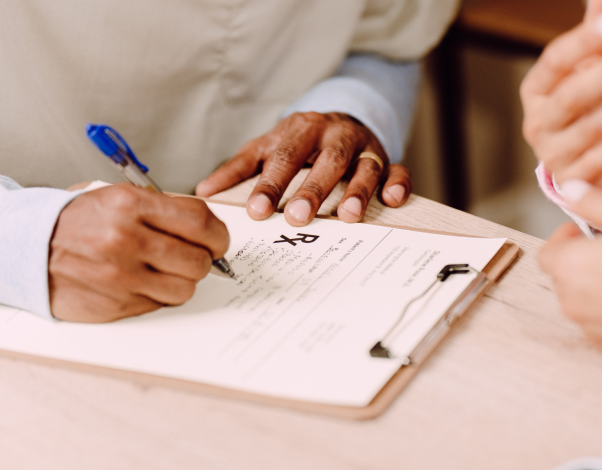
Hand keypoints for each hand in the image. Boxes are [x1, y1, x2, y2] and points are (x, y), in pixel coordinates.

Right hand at [49, 184, 229, 322]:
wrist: (29, 247)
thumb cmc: (80, 221)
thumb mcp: (118, 198)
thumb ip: (164, 210)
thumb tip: (209, 230)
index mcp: (130, 205)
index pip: (201, 222)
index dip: (218, 235)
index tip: (217, 240)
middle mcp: (125, 240)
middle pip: (199, 260)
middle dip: (204, 260)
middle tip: (193, 256)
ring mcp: (119, 276)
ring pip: (185, 289)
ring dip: (182, 281)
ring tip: (166, 270)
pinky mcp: (115, 304)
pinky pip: (160, 305)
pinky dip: (159, 295)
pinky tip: (143, 282)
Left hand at [195, 112, 411, 225]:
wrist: (339, 119)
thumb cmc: (298, 142)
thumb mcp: (266, 148)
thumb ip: (238, 169)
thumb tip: (202, 192)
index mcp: (299, 131)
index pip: (284, 158)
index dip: (271, 185)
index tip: (257, 211)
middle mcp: (333, 136)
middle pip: (324, 162)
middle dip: (312, 190)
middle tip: (297, 217)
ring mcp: (363, 147)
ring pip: (364, 166)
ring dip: (357, 191)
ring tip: (348, 217)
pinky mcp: (386, 159)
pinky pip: (398, 169)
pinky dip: (398, 183)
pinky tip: (392, 200)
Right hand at [520, 0, 601, 190]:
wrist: (582, 158)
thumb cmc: (586, 104)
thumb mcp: (590, 66)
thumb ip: (597, 30)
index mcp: (536, 89)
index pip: (555, 62)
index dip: (584, 42)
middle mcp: (537, 122)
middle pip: (571, 96)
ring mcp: (552, 153)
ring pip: (586, 130)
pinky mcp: (572, 179)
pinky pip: (593, 164)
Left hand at [538, 181, 601, 373]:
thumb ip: (594, 203)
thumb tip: (570, 190)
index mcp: (570, 267)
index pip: (546, 253)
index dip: (563, 239)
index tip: (584, 231)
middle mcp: (572, 301)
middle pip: (563, 277)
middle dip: (581, 261)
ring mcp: (591, 328)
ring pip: (582, 302)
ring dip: (596, 287)